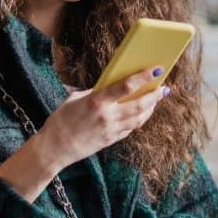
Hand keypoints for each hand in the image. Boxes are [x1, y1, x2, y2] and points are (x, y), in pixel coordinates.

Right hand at [39, 66, 167, 168]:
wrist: (54, 148)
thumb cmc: (62, 119)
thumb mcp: (76, 98)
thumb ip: (96, 92)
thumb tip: (113, 84)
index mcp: (97, 101)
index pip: (126, 86)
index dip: (143, 77)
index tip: (155, 69)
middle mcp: (107, 116)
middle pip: (139, 104)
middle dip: (154, 95)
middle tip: (163, 88)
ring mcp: (111, 130)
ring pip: (139, 118)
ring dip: (151, 108)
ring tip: (156, 99)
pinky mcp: (111, 140)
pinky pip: (131, 128)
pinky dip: (139, 119)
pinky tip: (143, 112)